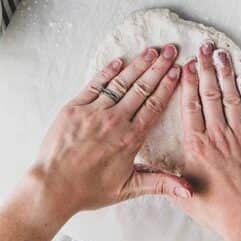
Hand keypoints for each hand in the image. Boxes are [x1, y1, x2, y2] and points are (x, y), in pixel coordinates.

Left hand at [28, 45, 190, 223]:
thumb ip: (159, 184)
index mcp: (131, 139)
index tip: (178, 70)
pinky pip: (95, 85)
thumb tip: (188, 191)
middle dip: (158, 67)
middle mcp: (115, 121)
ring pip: (121, 82)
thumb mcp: (127, 189)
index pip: (154, 105)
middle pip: (142, 88)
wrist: (53, 187)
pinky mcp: (74, 108)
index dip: (167, 86)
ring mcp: (93, 112)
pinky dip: (108, 72)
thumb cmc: (88, 190)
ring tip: (151, 50)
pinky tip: (119, 61)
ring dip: (138, 64)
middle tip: (170, 49)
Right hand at [175, 43, 240, 240]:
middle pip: (210, 95)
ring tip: (222, 54)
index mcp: (196, 147)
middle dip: (206, 70)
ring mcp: (240, 137)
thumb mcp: (183, 196)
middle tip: (203, 49)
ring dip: (226, 74)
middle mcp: (217, 137)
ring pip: (231, 98)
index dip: (187, 84)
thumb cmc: (215, 211)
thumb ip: (169, 179)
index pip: (190, 108)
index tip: (185, 66)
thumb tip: (154, 171)